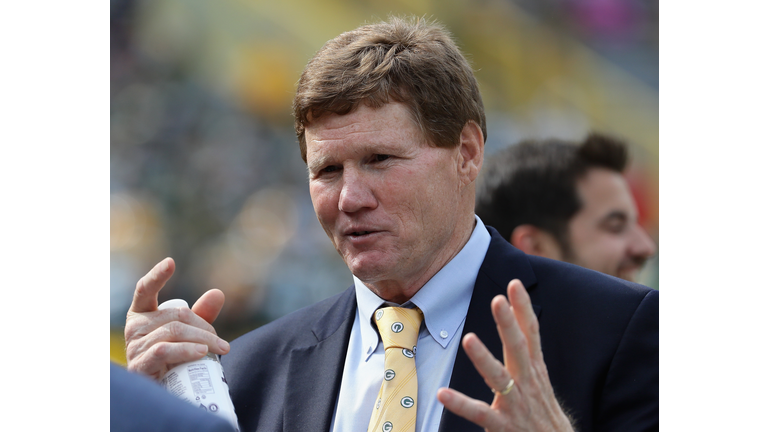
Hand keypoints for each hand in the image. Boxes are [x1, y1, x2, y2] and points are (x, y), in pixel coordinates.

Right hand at [124, 257, 229, 380]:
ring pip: (173, 332)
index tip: (170, 262)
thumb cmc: (173, 361)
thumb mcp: (189, 335)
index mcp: (142, 314)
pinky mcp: (139, 365)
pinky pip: (164, 350)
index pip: (144, 289)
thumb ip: (201, 315)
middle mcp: (134, 327)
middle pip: (176, 315)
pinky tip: (202, 353)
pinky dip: (186, 350)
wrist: (162, 394)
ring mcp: (134, 346)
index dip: (156, 276)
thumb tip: (218, 293)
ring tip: (220, 350)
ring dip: (203, 340)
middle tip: (222, 343)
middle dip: (204, 327)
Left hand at [437, 279, 573, 430]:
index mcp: (534, 369)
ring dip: (484, 358)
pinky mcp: (503, 424)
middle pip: (519, 348)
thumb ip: (528, 352)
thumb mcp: (539, 378)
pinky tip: (443, 393)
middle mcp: (527, 382)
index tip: (515, 284)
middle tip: (498, 300)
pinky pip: (479, 413)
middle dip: (508, 323)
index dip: (523, 308)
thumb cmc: (542, 412)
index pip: (530, 333)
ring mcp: (515, 403)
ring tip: (469, 339)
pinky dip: (461, 403)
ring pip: (499, 377)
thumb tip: (518, 319)